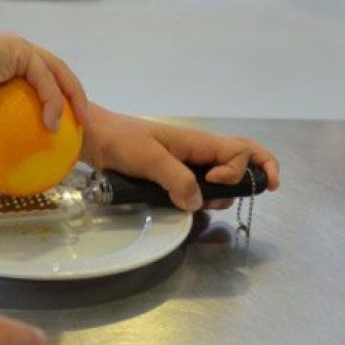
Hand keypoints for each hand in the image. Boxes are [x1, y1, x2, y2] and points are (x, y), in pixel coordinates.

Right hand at [0, 36, 87, 182]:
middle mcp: (11, 56)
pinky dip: (53, 100)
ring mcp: (17, 50)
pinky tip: (55, 124)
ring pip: (57, 73)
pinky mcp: (19, 49)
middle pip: (53, 75)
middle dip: (73, 98)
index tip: (58, 131)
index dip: (49, 104)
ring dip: (74, 98)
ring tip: (83, 126)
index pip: (33, 84)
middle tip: (80, 128)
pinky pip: (44, 77)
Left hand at [80, 106, 280, 209]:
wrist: (95, 139)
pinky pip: (199, 187)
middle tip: (248, 193)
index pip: (241, 152)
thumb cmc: (120, 141)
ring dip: (222, 195)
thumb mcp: (149, 158)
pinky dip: (203, 198)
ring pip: (221, 180)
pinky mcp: (173, 176)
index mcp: (198, 142)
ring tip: (205, 204)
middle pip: (241, 162)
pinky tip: (191, 206)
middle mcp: (198, 153)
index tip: (213, 182)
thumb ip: (176, 179)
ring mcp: (187, 164)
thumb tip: (197, 203)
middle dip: (249, 179)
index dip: (236, 171)